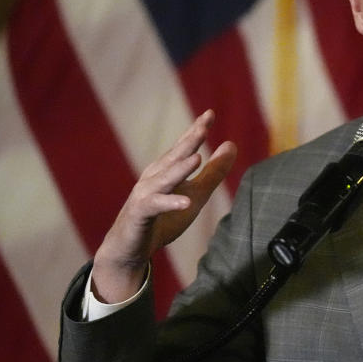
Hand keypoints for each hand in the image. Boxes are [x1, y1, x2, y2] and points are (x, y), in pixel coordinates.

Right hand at [91, 110, 236, 302]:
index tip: (209, 113)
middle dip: (189, 141)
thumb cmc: (163, 218)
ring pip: (164, 179)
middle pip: (174, 157)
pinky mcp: (140, 214)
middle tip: (203, 125)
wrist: (131, 248)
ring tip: (197, 158)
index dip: (195, 130)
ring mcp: (145, 194)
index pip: (183, 147)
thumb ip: (214, 172)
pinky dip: (170, 203)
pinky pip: (156, 207)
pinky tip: (185, 203)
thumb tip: (231, 144)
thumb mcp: (196, 194)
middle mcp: (154, 177)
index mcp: (166, 169)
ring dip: (180, 169)